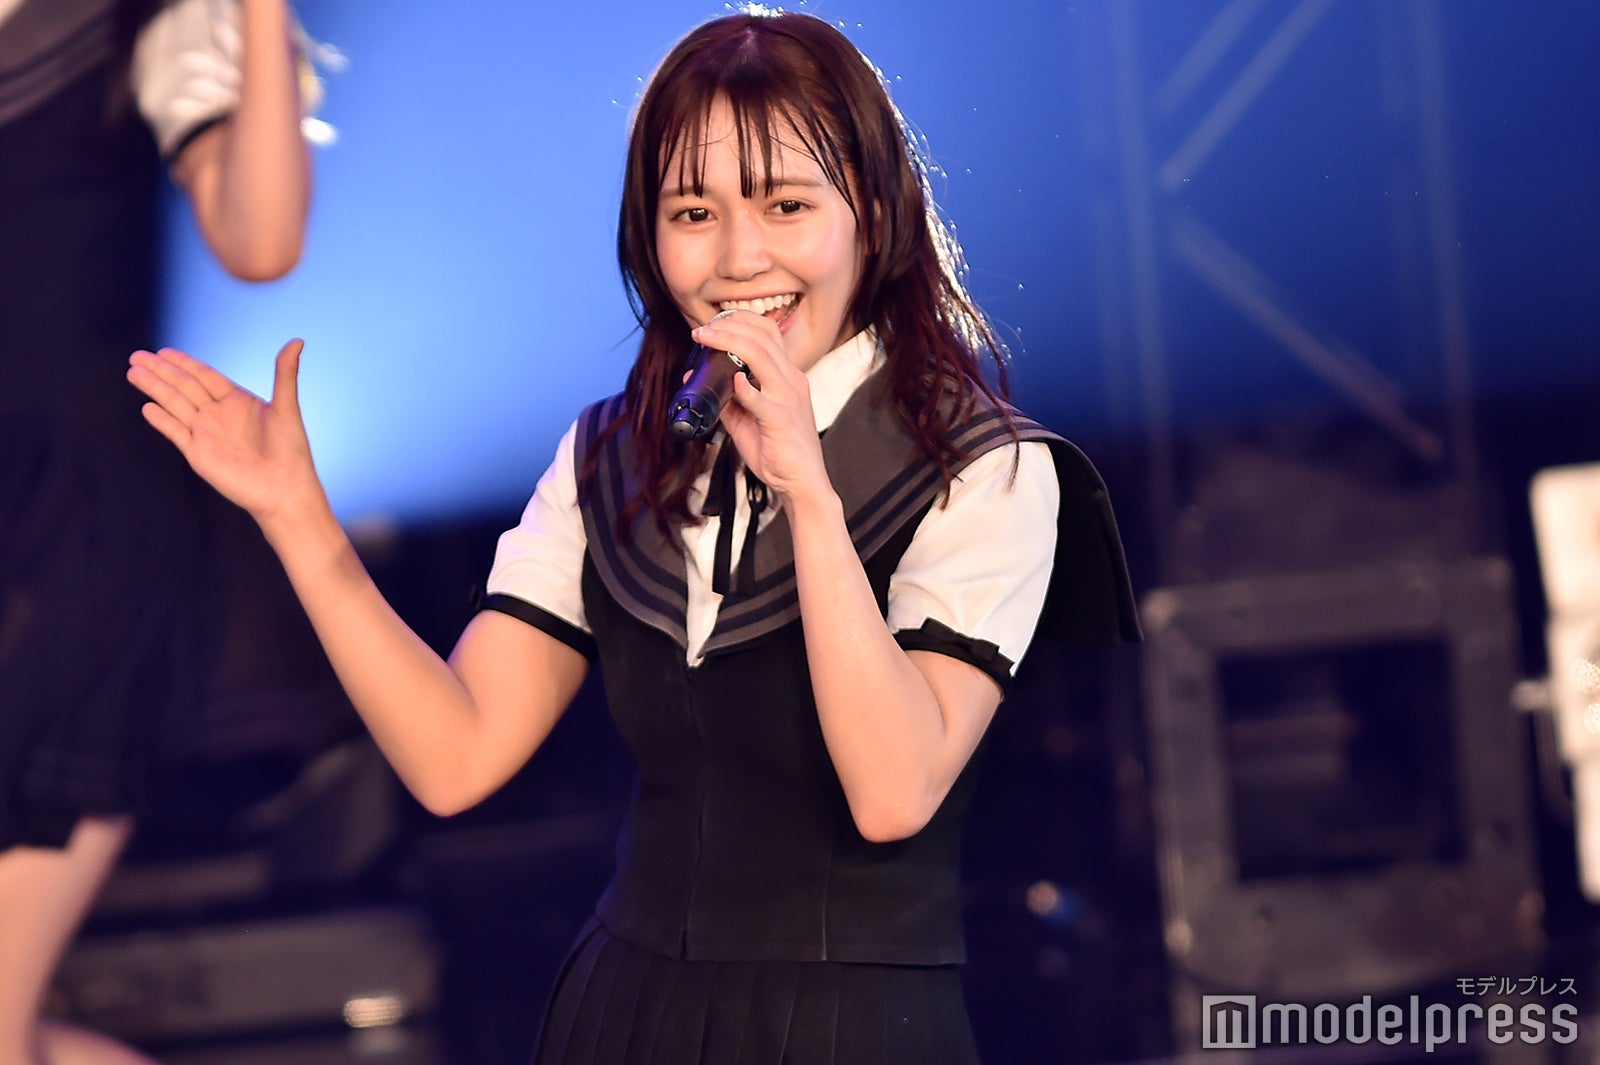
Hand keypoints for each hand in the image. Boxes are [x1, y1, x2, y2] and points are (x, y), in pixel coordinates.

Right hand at [126, 338, 325, 527]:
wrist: (284, 491)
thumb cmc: (292, 451)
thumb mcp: (287, 408)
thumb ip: (286, 374)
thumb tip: (298, 340)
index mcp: (238, 401)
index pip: (205, 376)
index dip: (184, 363)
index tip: (163, 351)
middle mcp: (219, 415)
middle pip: (184, 386)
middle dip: (161, 371)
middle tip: (137, 356)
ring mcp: (207, 433)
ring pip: (175, 405)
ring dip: (155, 389)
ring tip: (133, 372)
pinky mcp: (198, 454)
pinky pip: (176, 432)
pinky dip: (162, 420)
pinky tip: (147, 408)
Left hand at [691, 311, 831, 509]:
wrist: (802, 483)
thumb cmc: (778, 452)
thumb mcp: (748, 420)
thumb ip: (727, 399)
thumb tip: (697, 380)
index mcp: (787, 376)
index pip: (769, 332)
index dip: (740, 320)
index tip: (713, 323)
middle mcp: (791, 380)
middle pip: (762, 336)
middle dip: (727, 326)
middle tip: (701, 330)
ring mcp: (788, 398)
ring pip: (760, 355)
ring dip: (728, 342)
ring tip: (704, 340)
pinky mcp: (780, 419)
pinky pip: (761, 398)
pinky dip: (744, 387)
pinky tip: (731, 381)